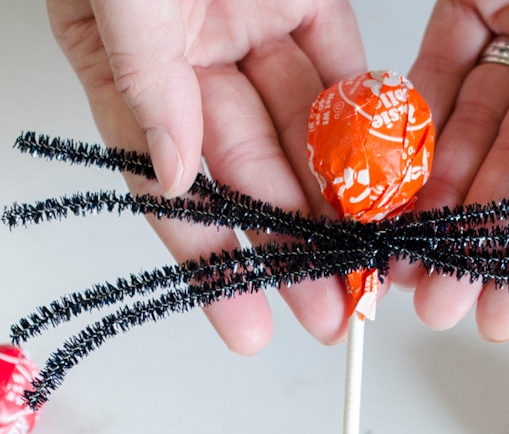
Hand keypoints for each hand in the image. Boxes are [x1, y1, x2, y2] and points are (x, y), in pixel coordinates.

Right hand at [47, 0, 365, 353]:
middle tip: (331, 310)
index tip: (246, 327)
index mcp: (131, 71)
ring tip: (369, 262)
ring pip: (303, 132)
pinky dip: (368, 121)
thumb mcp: (121, 1)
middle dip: (292, 247)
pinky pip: (343, 69)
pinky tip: (387, 179)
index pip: (173, 188)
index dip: (211, 262)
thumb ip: (143, 79)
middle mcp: (196, 65)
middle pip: (251, 173)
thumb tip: (172, 174)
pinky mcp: (306, 0)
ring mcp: (253, 33)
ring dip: (339, 200)